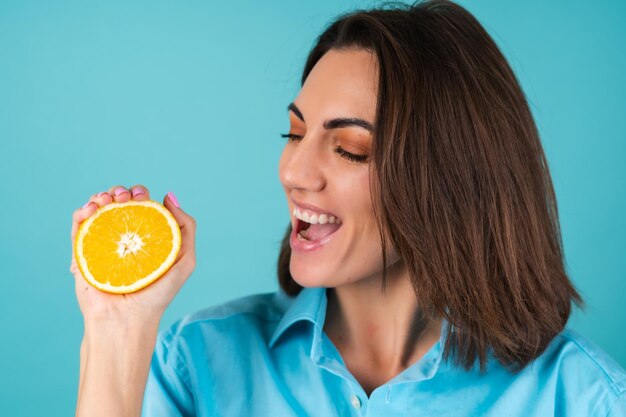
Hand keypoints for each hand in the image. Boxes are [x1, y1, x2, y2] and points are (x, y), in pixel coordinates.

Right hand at [69, 185, 196, 324]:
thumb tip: (169, 196)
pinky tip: (91, 209)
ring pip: (97, 208)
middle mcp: (123, 236)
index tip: (142, 196)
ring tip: (107, 200)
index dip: (140, 193)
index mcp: (145, 236)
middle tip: (125, 197)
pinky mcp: (82, 251)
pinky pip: (78, 225)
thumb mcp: (184, 261)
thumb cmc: (157, 294)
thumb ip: (186, 228)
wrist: (126, 319)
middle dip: (121, 191)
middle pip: (118, 202)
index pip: (140, 205)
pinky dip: (82, 211)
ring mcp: (102, 242)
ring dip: (101, 196)